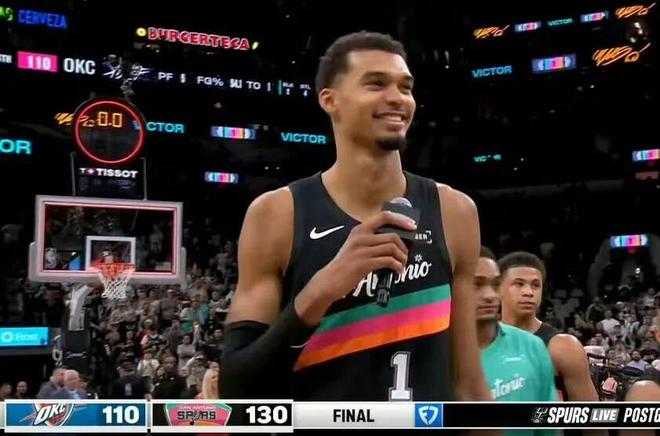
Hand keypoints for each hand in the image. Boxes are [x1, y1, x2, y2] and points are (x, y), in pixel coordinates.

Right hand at [295, 211, 414, 324]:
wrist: (330, 280)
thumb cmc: (344, 264)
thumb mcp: (355, 246)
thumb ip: (371, 241)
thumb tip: (394, 243)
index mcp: (359, 230)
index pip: (383, 216)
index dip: (400, 219)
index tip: (412, 226)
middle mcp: (361, 237)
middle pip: (392, 235)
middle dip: (404, 247)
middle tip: (405, 256)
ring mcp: (362, 250)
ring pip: (392, 248)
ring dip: (402, 258)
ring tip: (402, 265)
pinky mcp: (364, 263)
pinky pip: (388, 261)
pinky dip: (397, 266)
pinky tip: (398, 271)